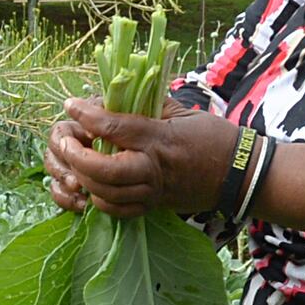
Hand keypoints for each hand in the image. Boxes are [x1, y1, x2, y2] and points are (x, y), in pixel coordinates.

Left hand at [44, 101, 236, 219]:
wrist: (240, 175)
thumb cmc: (214, 138)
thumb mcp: (183, 112)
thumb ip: (150, 105)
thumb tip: (119, 94)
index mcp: (160, 138)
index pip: (116, 127)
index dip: (88, 116)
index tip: (71, 104)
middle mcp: (153, 167)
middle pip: (104, 170)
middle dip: (77, 157)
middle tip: (64, 141)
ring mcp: (153, 191)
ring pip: (106, 194)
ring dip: (84, 179)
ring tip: (73, 162)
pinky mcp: (154, 206)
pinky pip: (119, 210)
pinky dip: (100, 200)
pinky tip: (92, 185)